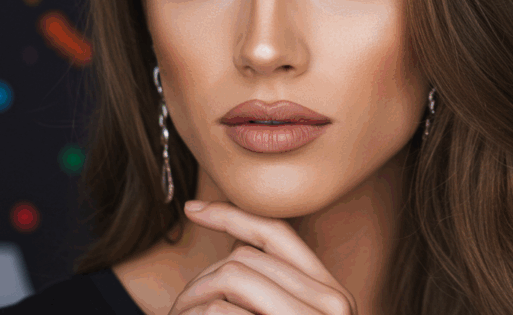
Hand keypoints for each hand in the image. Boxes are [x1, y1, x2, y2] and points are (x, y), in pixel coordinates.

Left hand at [168, 200, 356, 314]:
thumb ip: (272, 292)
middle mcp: (334, 302)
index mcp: (331, 295)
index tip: (192, 208)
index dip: (231, 215)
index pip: (277, 233)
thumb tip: (232, 254)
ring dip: (193, 301)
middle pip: (245, 258)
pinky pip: (222, 311)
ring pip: (231, 277)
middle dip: (199, 282)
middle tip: (178, 310)